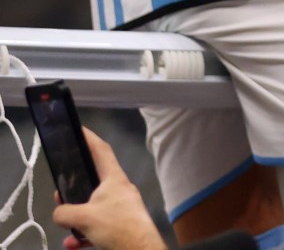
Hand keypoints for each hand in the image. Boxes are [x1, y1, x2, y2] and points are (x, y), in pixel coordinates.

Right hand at [52, 128, 164, 249]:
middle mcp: (119, 190)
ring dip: (77, 217)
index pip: (101, 151)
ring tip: (67, 225)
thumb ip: (65, 212)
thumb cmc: (118, 226)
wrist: (139, 249)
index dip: (89, 138)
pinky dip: (84, 234)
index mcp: (114, 179)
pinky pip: (97, 226)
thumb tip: (59, 213)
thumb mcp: (84, 217)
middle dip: (75, 188)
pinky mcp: (120, 225)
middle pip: (94, 181)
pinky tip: (74, 243)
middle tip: (61, 193)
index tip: (79, 130)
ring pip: (93, 207)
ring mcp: (121, 208)